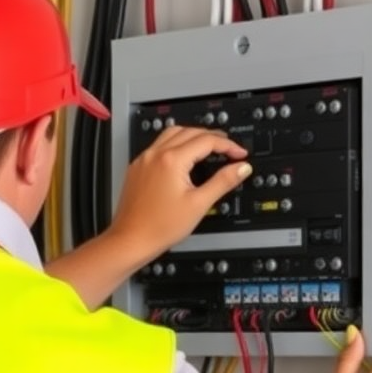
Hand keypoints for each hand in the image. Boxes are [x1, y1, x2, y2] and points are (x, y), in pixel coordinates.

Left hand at [105, 126, 250, 266]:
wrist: (130, 241)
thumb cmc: (158, 227)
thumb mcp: (198, 204)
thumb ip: (223, 182)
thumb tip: (241, 168)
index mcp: (171, 160)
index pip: (207, 140)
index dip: (228, 145)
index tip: (239, 153)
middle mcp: (155, 155)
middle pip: (190, 131)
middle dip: (212, 137)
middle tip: (228, 148)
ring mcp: (143, 160)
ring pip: (172, 134)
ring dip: (192, 135)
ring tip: (207, 147)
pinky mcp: (136, 169)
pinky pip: (158, 146)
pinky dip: (175, 144)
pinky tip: (182, 157)